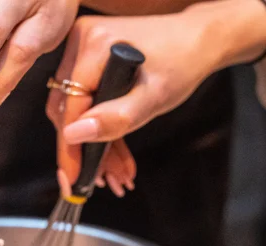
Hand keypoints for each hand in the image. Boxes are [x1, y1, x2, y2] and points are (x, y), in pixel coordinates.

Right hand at [47, 9, 234, 185]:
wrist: (197, 43)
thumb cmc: (182, 62)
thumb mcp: (152, 97)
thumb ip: (115, 118)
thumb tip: (74, 134)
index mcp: (93, 46)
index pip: (69, 108)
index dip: (70, 148)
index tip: (73, 180)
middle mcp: (81, 44)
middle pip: (68, 112)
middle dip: (88, 151)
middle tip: (107, 181)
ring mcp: (81, 53)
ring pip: (75, 114)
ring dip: (95, 147)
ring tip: (117, 174)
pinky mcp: (86, 64)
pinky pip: (84, 105)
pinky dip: (100, 132)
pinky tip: (114, 156)